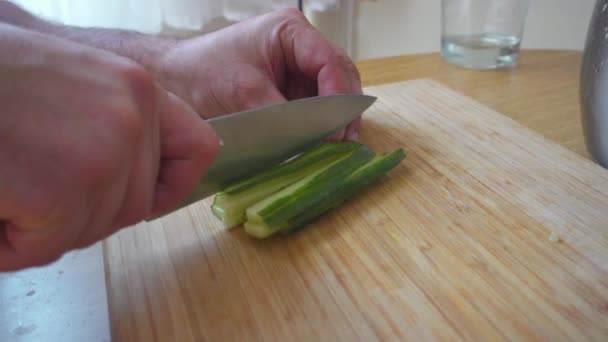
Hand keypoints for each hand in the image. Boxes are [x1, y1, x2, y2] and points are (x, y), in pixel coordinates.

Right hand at [0, 25, 218, 270]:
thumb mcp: (72, 79)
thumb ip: (113, 120)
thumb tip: (136, 170)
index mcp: (137, 89)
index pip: (196, 149)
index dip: (172, 185)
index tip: (150, 197)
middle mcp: (131, 118)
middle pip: (134, 206)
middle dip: (85, 212)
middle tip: (33, 186)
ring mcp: (101, 154)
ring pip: (89, 230)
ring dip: (43, 224)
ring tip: (8, 181)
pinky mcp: (59, 189)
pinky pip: (43, 247)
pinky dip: (8, 240)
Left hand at [157, 8, 362, 140]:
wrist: (175, 80)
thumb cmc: (202, 72)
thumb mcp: (242, 91)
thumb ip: (281, 113)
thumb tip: (310, 140)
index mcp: (291, 32)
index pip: (329, 62)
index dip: (338, 95)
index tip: (334, 128)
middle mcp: (300, 47)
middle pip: (339, 76)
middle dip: (343, 109)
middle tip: (343, 141)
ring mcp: (297, 68)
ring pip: (332, 93)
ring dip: (336, 119)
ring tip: (338, 146)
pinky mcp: (291, 89)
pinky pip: (316, 106)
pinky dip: (321, 124)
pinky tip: (323, 143)